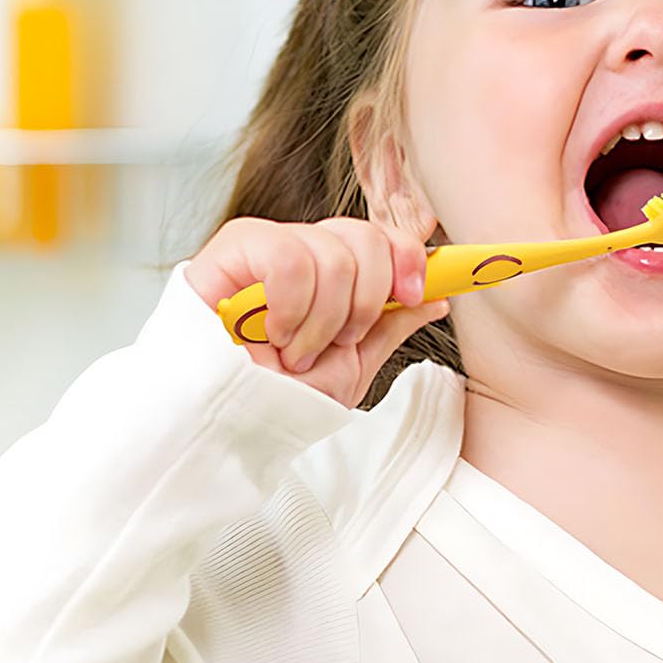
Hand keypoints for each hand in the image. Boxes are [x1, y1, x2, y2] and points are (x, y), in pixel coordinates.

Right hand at [185, 215, 449, 408]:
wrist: (223, 427)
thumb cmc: (278, 399)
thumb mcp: (351, 366)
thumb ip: (390, 326)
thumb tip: (438, 298)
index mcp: (334, 273)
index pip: (383, 237)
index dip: (408, 258)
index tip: (419, 294)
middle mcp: (303, 252)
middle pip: (365, 235)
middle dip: (368, 297)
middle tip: (341, 340)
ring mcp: (266, 248)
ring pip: (330, 250)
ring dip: (323, 316)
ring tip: (296, 351)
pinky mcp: (230, 252)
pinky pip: (285, 255)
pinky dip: (291, 303)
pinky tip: (273, 334)